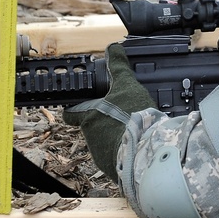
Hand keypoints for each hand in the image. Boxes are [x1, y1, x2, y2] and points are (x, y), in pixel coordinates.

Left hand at [63, 43, 152, 181]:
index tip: (75, 107)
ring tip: (134, 129)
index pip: (71, 114)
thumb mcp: (127, 86)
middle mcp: (91, 138)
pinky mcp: (116, 170)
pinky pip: (118, 158)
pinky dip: (126, 151)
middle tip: (119, 116)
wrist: (147, 152)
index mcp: (89, 118)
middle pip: (92, 128)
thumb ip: (118, 67)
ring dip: (116, 137)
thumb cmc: (133, 118)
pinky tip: (139, 144)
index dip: (73, 109)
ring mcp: (102, 156)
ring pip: (105, 143)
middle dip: (103, 123)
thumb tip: (113, 48)